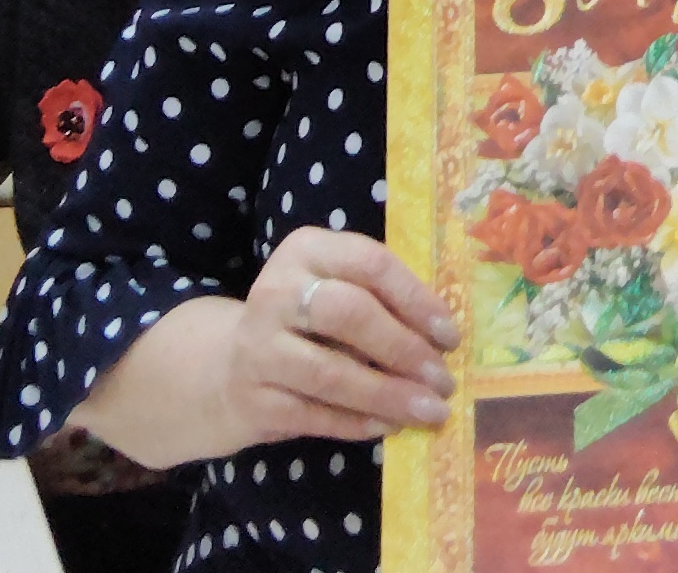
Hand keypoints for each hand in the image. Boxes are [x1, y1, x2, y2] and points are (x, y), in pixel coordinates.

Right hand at [211, 228, 463, 451]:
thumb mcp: (336, 290)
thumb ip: (380, 302)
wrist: (227, 369)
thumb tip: (443, 341)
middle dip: (404, 349)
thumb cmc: (306, 324)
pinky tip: (391, 426)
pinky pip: (314, 415)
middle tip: (443, 379)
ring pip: (331, 373)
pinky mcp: (253, 399)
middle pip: (349, 314)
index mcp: (306, 251)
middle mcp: (276, 292)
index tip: (450, 336)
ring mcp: (258, 348)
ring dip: (388, 395)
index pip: (370, 263)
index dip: (416, 300)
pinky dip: (359, 422)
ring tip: (431, 410)